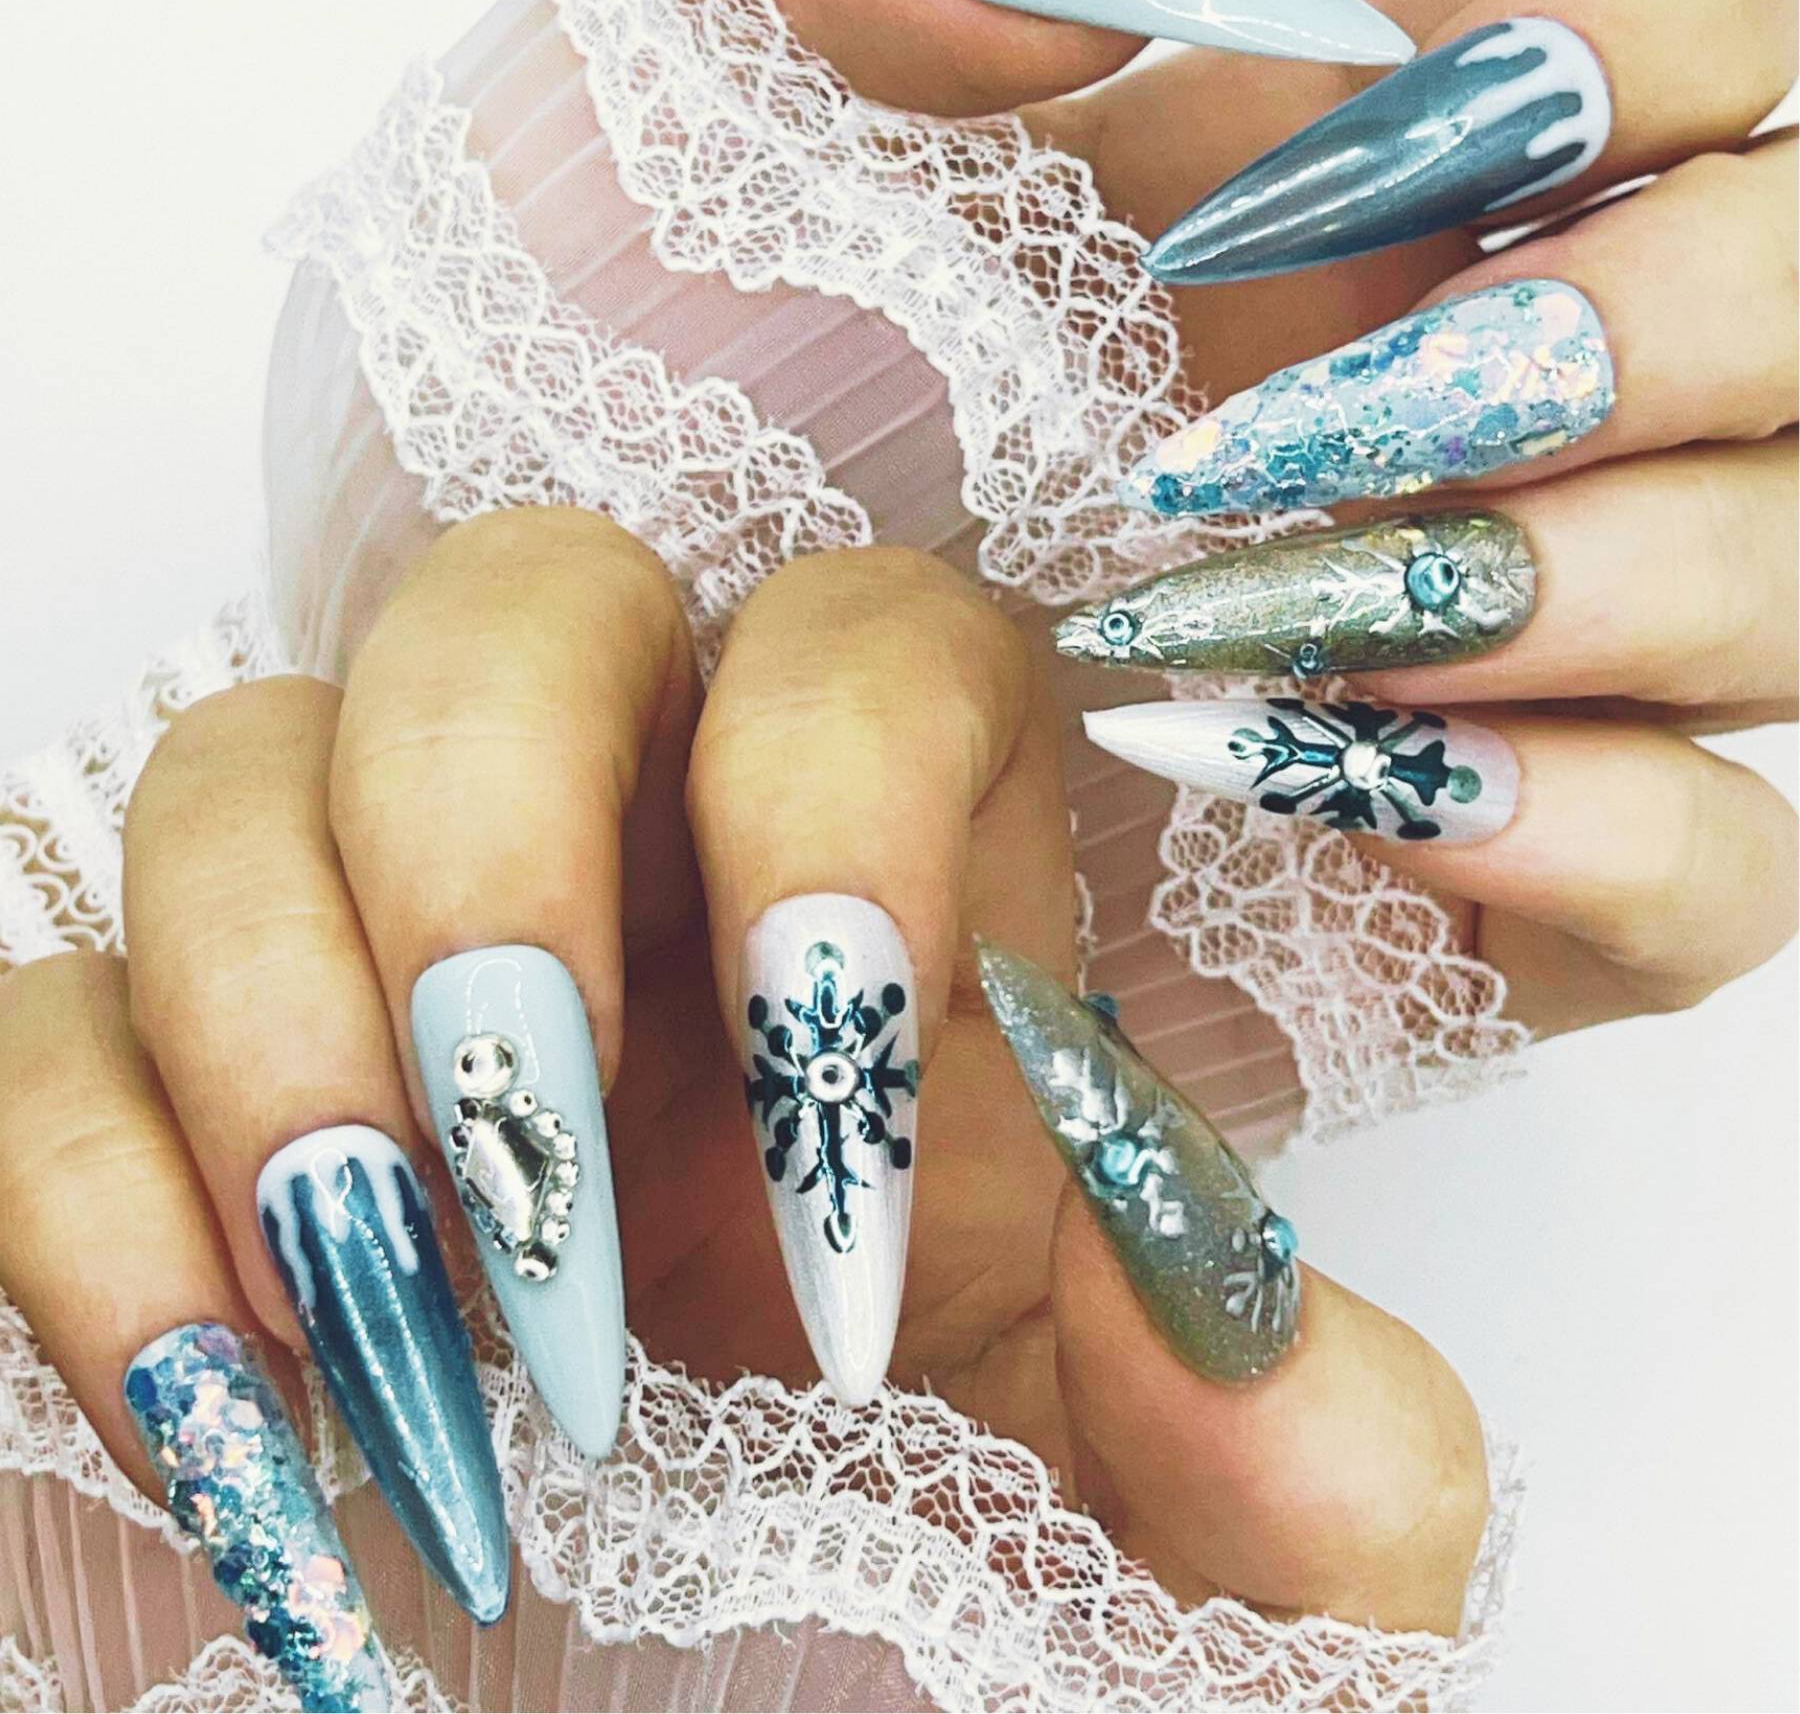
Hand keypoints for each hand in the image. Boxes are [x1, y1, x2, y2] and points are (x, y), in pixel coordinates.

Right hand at [0, 517, 1488, 1708]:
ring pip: (240, 774)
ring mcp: (391, 958)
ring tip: (387, 1324)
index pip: (858, 647)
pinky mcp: (198, 1099)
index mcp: (903, 888)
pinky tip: (228, 1398)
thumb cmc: (1002, 1553)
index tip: (832, 1176)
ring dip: (279, 1037)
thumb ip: (1285, 1437)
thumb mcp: (1184, 1522)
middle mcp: (634, 857)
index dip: (826, 826)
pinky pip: (48, 1013)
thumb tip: (1252, 1330)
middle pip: (511, 612)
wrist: (797, 1659)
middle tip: (542, 1200)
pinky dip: (87, 1184)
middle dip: (496, 870)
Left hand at [741, 0, 1798, 1034]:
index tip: (1353, 158)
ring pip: (1788, 582)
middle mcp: (1477, 413)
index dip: (1624, 48)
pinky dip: (1596, 827)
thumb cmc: (664, 439)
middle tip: (1297, 425)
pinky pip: (1717, 875)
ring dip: (1592, 583)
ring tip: (1275, 613)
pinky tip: (1352, 776)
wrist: (647, 750)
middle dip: (1637, 334)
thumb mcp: (696, 135)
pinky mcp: (1495, 891)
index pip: (1691, 29)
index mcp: (1357, 197)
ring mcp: (1513, 661)